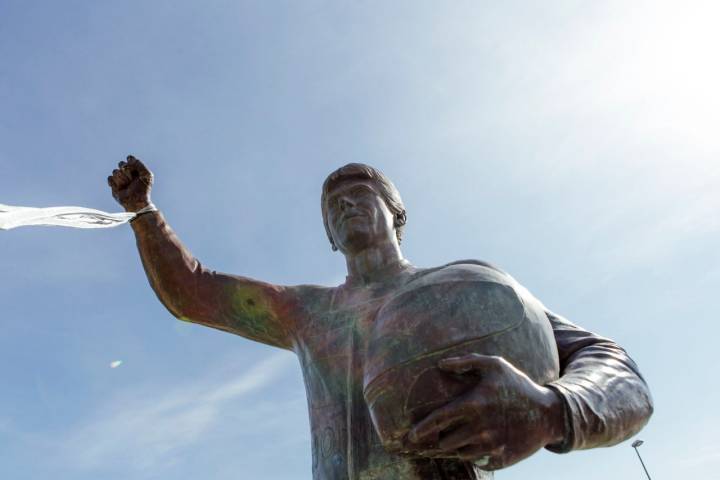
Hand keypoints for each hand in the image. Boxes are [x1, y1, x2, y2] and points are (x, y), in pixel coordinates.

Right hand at [107, 155, 153, 211]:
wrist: (136, 202)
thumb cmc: (143, 189)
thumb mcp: (146, 175)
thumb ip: (140, 164)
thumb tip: (128, 158)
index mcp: (135, 168)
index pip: (130, 158)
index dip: (131, 164)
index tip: (136, 172)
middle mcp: (127, 172)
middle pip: (121, 163)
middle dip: (127, 172)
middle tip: (132, 180)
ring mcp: (119, 177)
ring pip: (115, 171)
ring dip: (122, 179)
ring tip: (127, 186)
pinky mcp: (113, 184)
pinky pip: (110, 178)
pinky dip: (115, 183)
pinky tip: (120, 188)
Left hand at [405, 354, 565, 469]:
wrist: (548, 413)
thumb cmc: (517, 385)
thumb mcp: (495, 365)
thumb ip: (466, 361)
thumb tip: (440, 364)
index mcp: (474, 404)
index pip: (439, 420)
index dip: (422, 429)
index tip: (411, 435)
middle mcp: (480, 428)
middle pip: (445, 441)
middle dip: (441, 437)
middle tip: (445, 431)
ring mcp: (490, 446)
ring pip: (459, 452)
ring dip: (458, 445)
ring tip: (467, 433)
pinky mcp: (499, 460)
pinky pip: (476, 460)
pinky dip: (475, 453)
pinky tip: (483, 441)